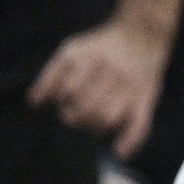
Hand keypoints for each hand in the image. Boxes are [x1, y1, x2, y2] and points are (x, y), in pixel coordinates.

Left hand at [28, 18, 168, 155]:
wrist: (143, 32)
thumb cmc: (100, 46)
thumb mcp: (72, 50)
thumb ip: (51, 75)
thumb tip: (35, 103)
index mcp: (93, 58)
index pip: (69, 90)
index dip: (62, 100)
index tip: (64, 99)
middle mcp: (114, 71)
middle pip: (87, 108)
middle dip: (74, 116)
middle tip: (74, 111)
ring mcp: (132, 86)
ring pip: (107, 120)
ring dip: (92, 126)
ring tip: (90, 119)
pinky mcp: (147, 96)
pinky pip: (141, 123)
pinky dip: (130, 141)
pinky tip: (118, 151)